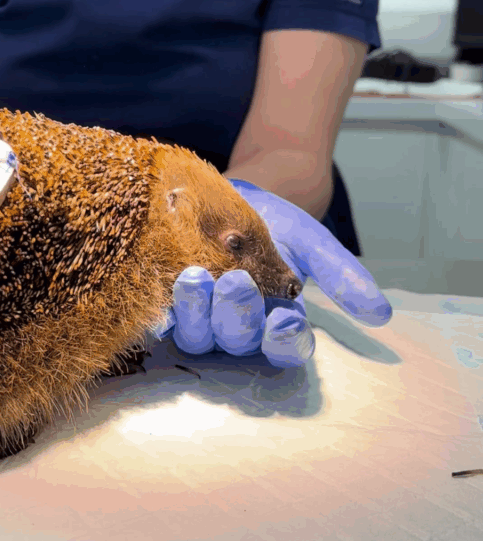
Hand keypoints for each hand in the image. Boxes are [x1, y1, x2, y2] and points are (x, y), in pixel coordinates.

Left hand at [152, 180, 391, 368]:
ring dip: (195, 311)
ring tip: (194, 278)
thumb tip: (381, 314)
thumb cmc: (278, 225)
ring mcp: (200, 320)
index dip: (285, 341)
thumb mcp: (314, 245)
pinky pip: (160, 315)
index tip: (284, 322)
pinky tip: (160, 285)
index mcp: (279, 323)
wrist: (231, 193)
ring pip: (197, 334)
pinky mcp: (167, 303)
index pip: (286, 347)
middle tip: (235, 283)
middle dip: (236, 316)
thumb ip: (343, 277)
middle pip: (238, 341)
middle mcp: (238, 330)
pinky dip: (161, 304)